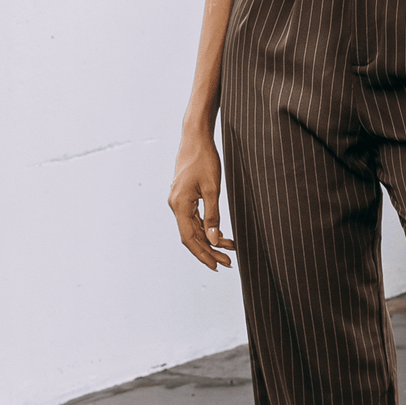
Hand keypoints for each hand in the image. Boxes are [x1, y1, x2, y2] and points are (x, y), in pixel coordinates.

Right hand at [168, 129, 235, 270]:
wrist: (195, 138)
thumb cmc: (204, 159)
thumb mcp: (212, 188)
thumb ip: (213, 215)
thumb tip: (213, 240)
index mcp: (180, 205)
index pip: (190, 239)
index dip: (203, 254)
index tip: (216, 266)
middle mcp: (176, 205)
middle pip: (192, 236)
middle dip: (209, 251)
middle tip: (228, 263)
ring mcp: (179, 201)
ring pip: (194, 228)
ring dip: (210, 240)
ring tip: (229, 250)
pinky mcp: (185, 197)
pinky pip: (195, 219)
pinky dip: (207, 228)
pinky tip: (219, 235)